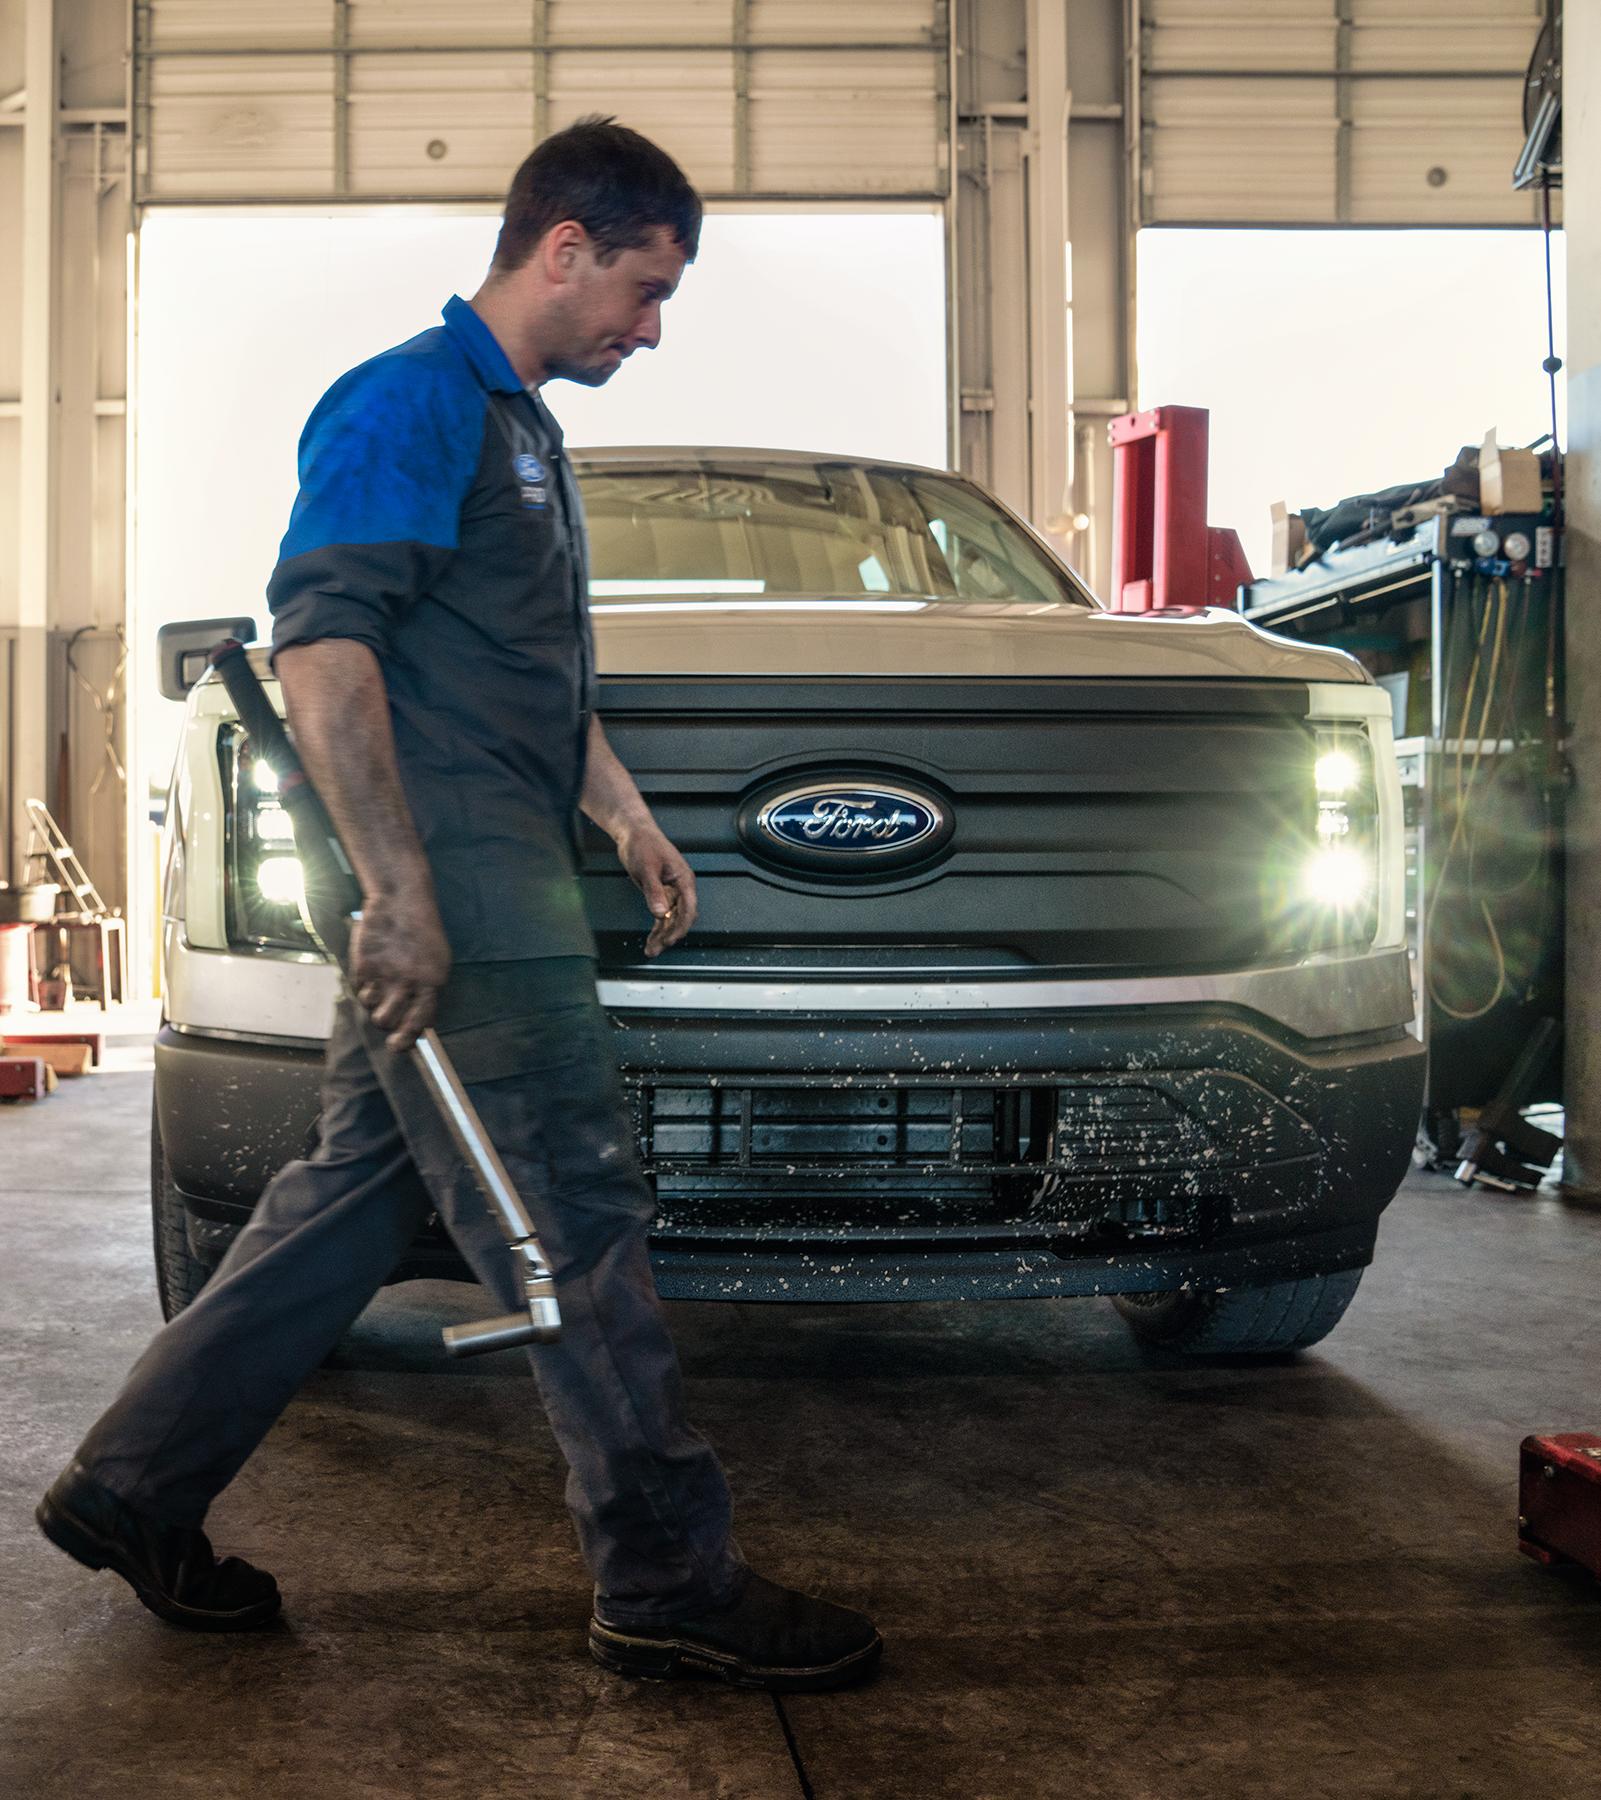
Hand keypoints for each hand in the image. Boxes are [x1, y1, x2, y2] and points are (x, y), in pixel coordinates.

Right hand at [349, 885, 451, 1051]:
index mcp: (432, 983)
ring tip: (378, 983)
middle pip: (387, 1021)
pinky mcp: (363, 965)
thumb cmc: (422, 932)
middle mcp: (408, 982)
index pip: (419, 1022)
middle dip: (384, 1021)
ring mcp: (384, 974)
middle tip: (384, 1010)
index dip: (406, 1038)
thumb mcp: (438, 961)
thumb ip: (429, 990)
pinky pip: (357, 988)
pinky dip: (361, 983)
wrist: (401, 901)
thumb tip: (420, 1022)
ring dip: (372, 1001)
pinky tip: (371, 967)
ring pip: (370, 1007)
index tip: (397, 1045)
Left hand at [615, 821, 698, 958]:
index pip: (688, 908)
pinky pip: (662, 915)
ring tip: (651, 950)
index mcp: (683, 879)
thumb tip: (660, 913)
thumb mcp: (647, 869)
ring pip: (671, 919)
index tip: (670, 940)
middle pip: (680, 917)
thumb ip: (654, 892)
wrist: (634, 833)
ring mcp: (671, 891)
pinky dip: (657, 927)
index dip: (680, 926)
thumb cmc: (643, 844)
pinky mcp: (661, 893)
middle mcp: (680, 887)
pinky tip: (651, 939)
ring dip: (662, 935)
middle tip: (657, 948)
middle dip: (670, 935)